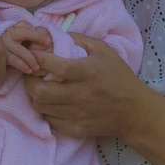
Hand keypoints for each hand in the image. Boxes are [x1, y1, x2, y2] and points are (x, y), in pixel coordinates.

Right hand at [0, 23, 54, 65]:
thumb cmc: (15, 50)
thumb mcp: (23, 41)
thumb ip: (32, 38)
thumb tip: (48, 40)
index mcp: (14, 28)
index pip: (25, 25)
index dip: (37, 32)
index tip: (49, 40)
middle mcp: (7, 33)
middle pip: (24, 33)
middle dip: (37, 37)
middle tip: (49, 43)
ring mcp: (2, 43)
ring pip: (19, 48)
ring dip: (30, 58)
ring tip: (38, 67)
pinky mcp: (0, 55)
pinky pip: (12, 59)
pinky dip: (22, 65)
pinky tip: (29, 70)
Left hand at [22, 33, 148, 140]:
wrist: (135, 112)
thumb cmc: (119, 77)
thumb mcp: (104, 50)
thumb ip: (78, 39)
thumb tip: (53, 35)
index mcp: (88, 72)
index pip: (54, 66)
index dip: (38, 59)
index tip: (35, 54)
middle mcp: (81, 95)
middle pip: (39, 91)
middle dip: (29, 81)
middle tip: (32, 75)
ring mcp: (78, 114)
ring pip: (40, 107)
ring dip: (36, 96)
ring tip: (41, 88)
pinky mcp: (77, 129)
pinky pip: (50, 121)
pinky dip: (46, 111)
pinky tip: (53, 103)